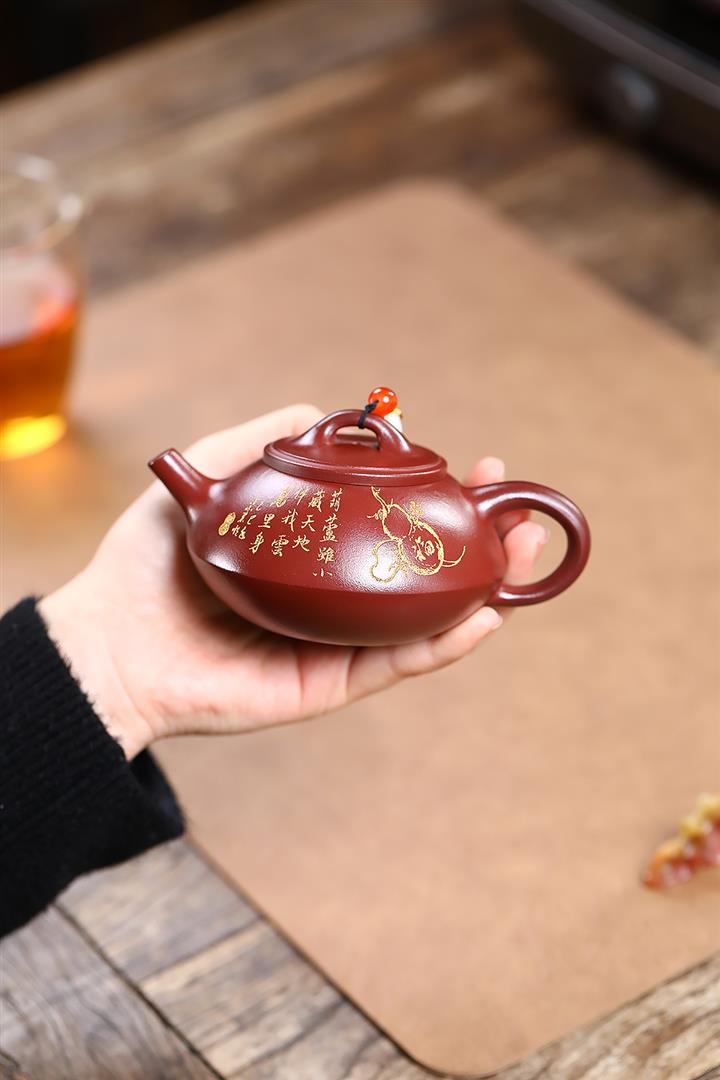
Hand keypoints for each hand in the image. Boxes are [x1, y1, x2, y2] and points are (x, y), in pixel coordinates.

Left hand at [40, 405, 546, 759]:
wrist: (109, 643)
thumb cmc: (147, 561)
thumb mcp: (206, 478)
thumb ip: (261, 442)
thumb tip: (328, 414)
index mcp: (315, 554)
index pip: (392, 522)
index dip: (441, 497)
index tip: (477, 466)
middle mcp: (334, 597)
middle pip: (423, 572)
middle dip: (480, 545)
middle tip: (521, 516)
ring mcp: (335, 644)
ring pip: (425, 619)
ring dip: (483, 589)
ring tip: (522, 554)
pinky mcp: (328, 685)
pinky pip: (395, 664)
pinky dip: (443, 644)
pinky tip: (482, 615)